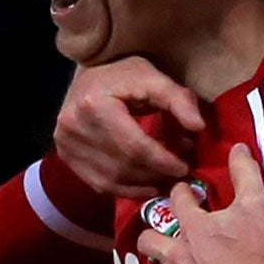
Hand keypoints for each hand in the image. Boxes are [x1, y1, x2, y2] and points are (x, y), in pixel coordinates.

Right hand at [55, 57, 205, 197]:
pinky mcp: (65, 155)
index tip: (184, 167)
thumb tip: (198, 127)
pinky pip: (100, 184)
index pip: (134, 145)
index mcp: (94, 104)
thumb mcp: (152, 77)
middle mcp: (73, 126)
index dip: (162, 161)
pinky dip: (126, 190)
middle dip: (155, 174)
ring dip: (144, 185)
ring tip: (166, 179)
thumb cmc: (123, 73)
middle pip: (123, 165)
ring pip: (111, 180)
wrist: (88, 75)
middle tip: (179, 173)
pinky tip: (146, 185)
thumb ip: (178, 100)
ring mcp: (65, 144)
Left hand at [131, 145, 263, 263]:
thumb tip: (238, 146)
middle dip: (152, 236)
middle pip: (146, 241)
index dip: (180, 193)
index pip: (175, 200)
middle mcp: (177, 255)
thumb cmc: (261, 251)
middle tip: (165, 237)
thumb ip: (246, 174)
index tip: (185, 194)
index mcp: (193, 226)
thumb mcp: (258, 205)